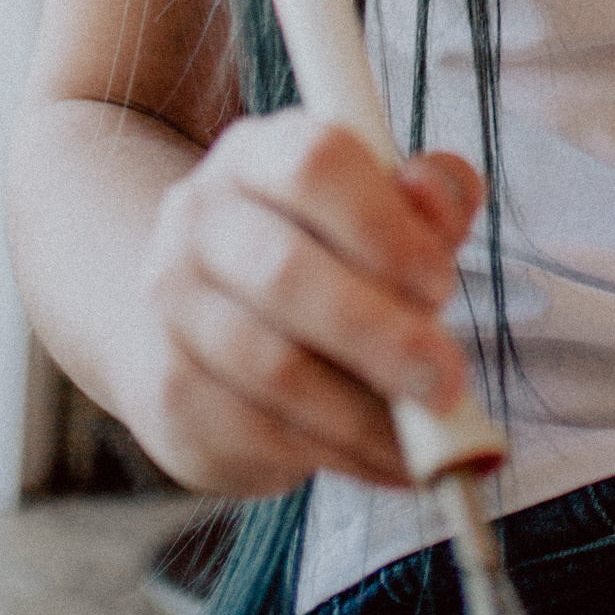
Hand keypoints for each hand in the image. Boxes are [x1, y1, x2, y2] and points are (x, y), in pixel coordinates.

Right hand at [131, 111, 480, 492]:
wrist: (203, 323)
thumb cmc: (326, 255)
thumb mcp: (384, 210)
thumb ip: (430, 196)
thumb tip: (440, 198)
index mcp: (260, 154)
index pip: (315, 165)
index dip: (385, 227)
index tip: (440, 284)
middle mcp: (199, 217)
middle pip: (285, 274)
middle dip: (380, 336)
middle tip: (446, 382)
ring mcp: (173, 306)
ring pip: (270, 367)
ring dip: (362, 413)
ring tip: (425, 439)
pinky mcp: (167, 390)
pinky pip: (255, 432)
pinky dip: (335, 454)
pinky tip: (385, 460)